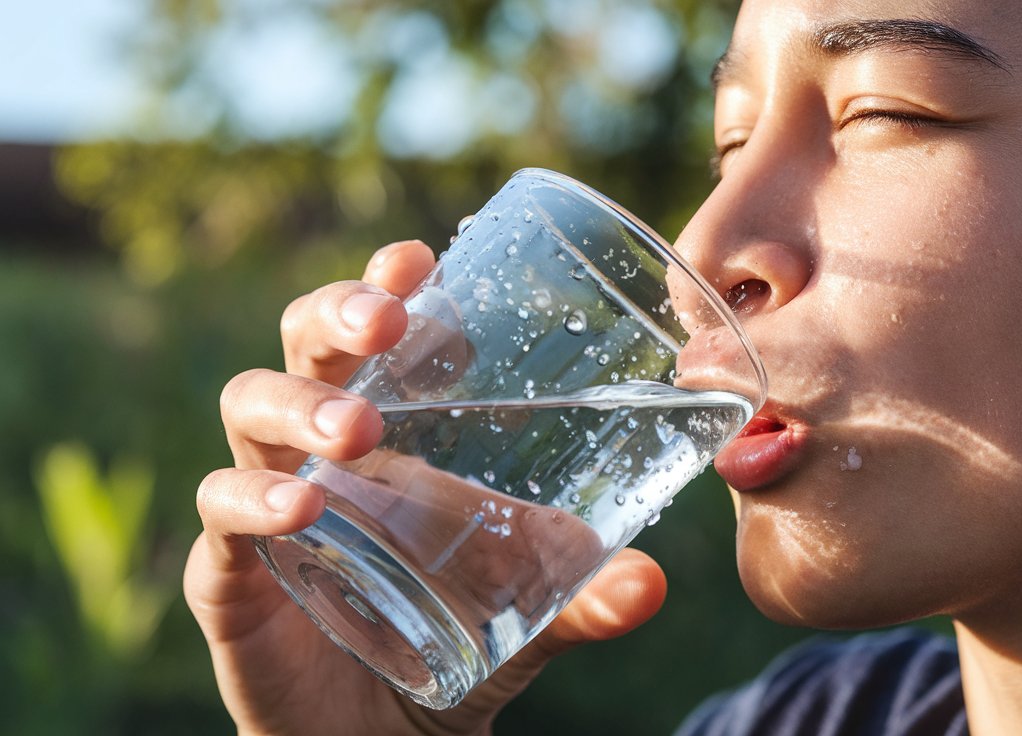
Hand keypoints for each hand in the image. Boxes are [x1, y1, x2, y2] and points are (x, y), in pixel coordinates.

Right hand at [184, 240, 666, 734]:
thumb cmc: (453, 642)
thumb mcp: (532, 614)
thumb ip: (588, 596)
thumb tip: (655, 583)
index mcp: (394, 434)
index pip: (377, 336)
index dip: (388, 287)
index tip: (421, 260)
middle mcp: (323, 450)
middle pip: (304, 346)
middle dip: (337, 315)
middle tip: (384, 320)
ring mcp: (270, 500)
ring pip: (249, 409)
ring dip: (300, 404)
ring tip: (357, 429)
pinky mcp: (231, 569)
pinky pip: (222, 511)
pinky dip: (253, 499)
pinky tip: (303, 505)